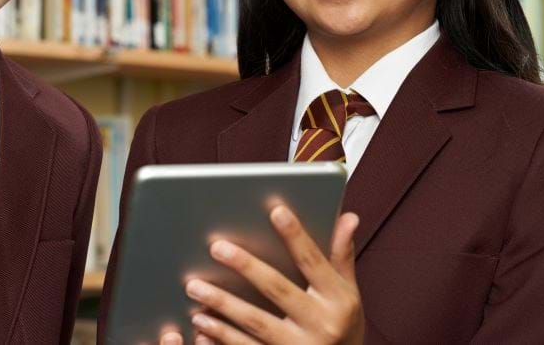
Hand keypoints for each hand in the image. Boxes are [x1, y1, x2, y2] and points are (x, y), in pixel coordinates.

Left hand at [184, 207, 363, 344]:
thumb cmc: (343, 326)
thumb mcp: (349, 293)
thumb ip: (342, 256)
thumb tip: (348, 217)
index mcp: (338, 300)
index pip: (313, 261)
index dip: (296, 236)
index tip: (276, 211)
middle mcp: (320, 324)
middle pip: (277, 288)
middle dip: (246, 266)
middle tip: (217, 247)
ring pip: (255, 322)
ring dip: (223, 304)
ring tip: (194, 286)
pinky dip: (221, 337)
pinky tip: (201, 325)